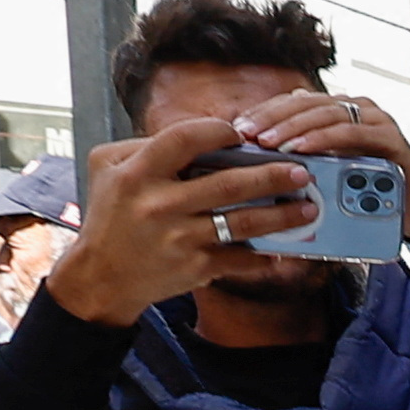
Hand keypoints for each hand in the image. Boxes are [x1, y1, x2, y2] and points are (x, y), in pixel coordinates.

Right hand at [42, 114, 312, 325]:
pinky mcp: (195, 268)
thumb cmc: (109, 215)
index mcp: (138, 173)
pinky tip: (284, 248)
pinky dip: (265, 255)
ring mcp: (180, 239)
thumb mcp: (108, 168)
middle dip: (273, 175)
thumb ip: (146, 145)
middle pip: (229, 184)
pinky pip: (240, 258)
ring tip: (309, 207)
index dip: (219, 131)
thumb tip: (198, 133)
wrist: (100, 278)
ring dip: (283, 215)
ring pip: (244, 223)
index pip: (186, 138)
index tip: (241, 134)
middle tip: (301, 171)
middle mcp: (160, 205)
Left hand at [225, 83, 409, 242]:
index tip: (239, 128)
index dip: (266, 112)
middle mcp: (357, 108)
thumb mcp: (329, 171)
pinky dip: (324, 139)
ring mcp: (375, 119)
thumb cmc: (370, 193)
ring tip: (269, 143)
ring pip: (326, 113)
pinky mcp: (390, 136)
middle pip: (306, 103)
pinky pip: (351, 132)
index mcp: (338, 112)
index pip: (294, 102)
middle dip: (273, 118)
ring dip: (294, 128)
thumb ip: (305, 156)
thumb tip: (260, 153)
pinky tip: (302, 150)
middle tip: (247, 134)